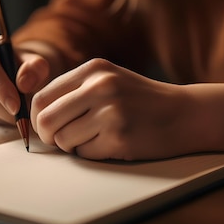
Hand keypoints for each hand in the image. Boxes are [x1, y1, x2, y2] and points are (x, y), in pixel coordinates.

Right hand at [0, 28, 50, 123]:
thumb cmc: (25, 63)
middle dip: (2, 107)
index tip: (17, 106)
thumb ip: (36, 68)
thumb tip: (23, 84)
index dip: (1, 87)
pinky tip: (9, 112)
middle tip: (22, 118)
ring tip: (20, 114)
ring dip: (1, 114)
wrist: (16, 70)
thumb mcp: (36, 61)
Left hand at [31, 58, 191, 159]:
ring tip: (95, 138)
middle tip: (60, 141)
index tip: (46, 127)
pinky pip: (85, 154)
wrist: (186, 114)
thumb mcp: (109, 80)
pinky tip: (112, 143)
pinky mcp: (119, 137)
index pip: (42, 97)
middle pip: (46, 120)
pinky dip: (93, 153)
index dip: (38, 118)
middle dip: (49, 136)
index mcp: (93, 70)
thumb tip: (38, 115)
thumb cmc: (142, 100)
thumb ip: (75, 91)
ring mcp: (110, 111)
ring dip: (73, 146)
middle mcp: (99, 86)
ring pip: (63, 140)